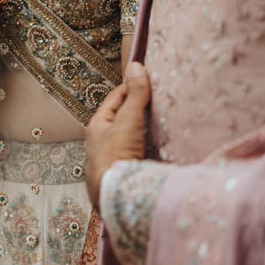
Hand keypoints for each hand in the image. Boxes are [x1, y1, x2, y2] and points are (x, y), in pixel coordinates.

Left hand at [85, 61, 150, 208]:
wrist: (116, 199)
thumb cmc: (116, 155)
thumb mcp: (128, 120)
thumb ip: (135, 95)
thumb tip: (135, 65)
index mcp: (98, 126)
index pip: (117, 98)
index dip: (132, 87)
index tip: (150, 79)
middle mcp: (102, 142)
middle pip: (124, 119)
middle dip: (141, 110)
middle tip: (162, 100)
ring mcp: (114, 159)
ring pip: (132, 138)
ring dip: (147, 132)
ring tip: (166, 122)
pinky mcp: (125, 175)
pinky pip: (139, 156)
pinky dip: (150, 150)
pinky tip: (162, 150)